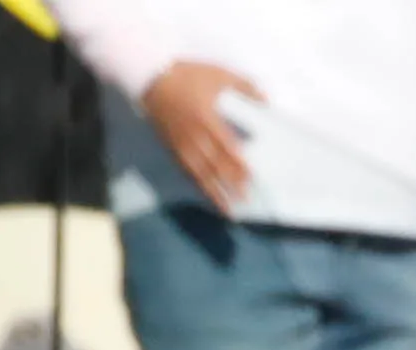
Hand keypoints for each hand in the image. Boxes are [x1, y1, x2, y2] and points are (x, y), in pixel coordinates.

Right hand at [144, 59, 258, 213]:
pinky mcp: (172, 146)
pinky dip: (198, 185)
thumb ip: (244, 86)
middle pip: (213, 164)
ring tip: (228, 209)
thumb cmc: (187, 75)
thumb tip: (266, 101)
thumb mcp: (218, 74)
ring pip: (199, 172)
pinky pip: (186, 170)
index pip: (226, 146)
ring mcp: (181, 142)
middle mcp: (194, 135)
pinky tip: (207, 195)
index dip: (237, 164)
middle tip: (244, 198)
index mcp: (206, 118)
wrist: (149, 76)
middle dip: (229, 183)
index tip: (251, 178)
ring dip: (214, 191)